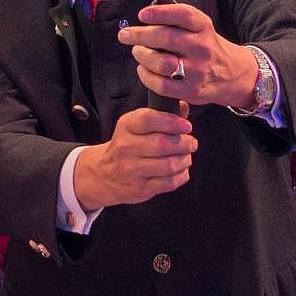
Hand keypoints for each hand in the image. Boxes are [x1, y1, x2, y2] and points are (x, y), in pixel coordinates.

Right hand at [71, 105, 195, 208]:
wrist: (104, 173)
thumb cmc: (127, 146)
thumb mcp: (136, 126)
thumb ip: (161, 115)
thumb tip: (184, 107)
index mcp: (126, 126)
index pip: (148, 120)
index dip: (171, 122)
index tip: (186, 126)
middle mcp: (125, 147)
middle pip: (162, 144)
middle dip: (185, 143)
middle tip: (191, 143)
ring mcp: (131, 169)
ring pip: (169, 165)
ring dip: (185, 160)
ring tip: (186, 157)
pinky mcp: (140, 188)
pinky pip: (170, 182)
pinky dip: (181, 175)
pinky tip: (180, 170)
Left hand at [118, 2, 261, 108]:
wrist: (231, 73)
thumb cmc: (205, 46)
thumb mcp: (200, 27)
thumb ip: (177, 20)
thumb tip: (147, 15)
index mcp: (203, 27)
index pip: (183, 15)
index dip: (160, 13)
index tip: (142, 14)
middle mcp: (202, 47)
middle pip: (166, 38)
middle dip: (140, 35)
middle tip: (126, 35)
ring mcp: (197, 70)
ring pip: (161, 62)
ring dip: (142, 56)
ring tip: (138, 52)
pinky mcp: (191, 90)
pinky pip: (161, 85)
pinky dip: (146, 76)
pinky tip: (144, 69)